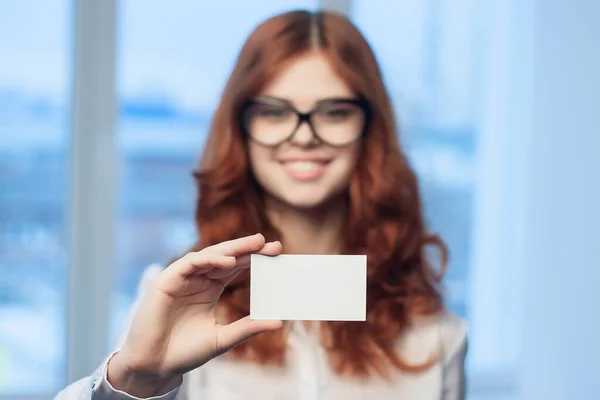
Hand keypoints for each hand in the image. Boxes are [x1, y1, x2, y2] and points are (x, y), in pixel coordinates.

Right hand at [107, 234, 282, 396]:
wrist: (155, 366)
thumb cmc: (185, 353)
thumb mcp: (223, 339)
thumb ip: (248, 328)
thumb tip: (279, 322)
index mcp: (210, 289)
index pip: (236, 267)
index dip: (254, 258)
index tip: (277, 253)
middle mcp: (197, 280)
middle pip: (225, 257)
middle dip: (247, 249)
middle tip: (270, 244)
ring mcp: (182, 278)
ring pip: (208, 255)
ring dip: (231, 249)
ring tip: (254, 246)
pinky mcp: (166, 281)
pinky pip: (189, 263)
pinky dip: (208, 260)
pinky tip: (227, 262)